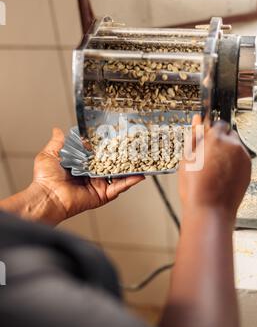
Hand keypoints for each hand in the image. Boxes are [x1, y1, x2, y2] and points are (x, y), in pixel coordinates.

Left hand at [29, 128, 143, 223]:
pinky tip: (139, 174)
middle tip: (132, 145)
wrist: (48, 196)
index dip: (106, 146)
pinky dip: (130, 181)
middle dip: (121, 156)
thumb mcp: (50, 154)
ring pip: (118, 175)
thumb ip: (58, 142)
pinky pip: (119, 187)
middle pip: (110, 164)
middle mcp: (91, 175)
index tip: (115, 136)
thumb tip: (58, 130)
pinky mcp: (103, 194)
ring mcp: (98, 185)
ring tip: (140, 158)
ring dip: (129, 168)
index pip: (97, 154)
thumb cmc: (46, 178)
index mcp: (81, 166)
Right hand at [179, 116, 250, 220]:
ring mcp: (243, 157)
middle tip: (208, 155)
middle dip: (220, 142)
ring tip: (213, 169)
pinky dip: (233, 164)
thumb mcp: (187, 158)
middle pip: (229, 134)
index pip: (218, 123)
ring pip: (235, 148)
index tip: (206, 140)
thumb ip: (194, 136)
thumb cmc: (196, 188)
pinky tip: (221, 176)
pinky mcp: (248, 169)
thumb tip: (197, 122)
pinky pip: (240, 160)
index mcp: (216, 138)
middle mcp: (233, 145)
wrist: (210, 209)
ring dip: (227, 153)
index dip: (211, 132)